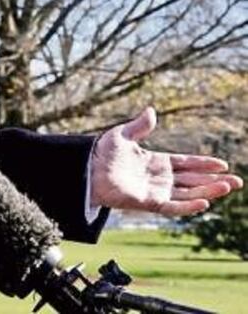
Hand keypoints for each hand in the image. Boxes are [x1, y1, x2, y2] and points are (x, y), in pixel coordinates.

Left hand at [90, 107, 243, 214]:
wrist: (85, 171)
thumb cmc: (100, 154)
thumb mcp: (122, 135)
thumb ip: (139, 126)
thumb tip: (151, 111)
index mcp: (156, 162)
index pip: (187, 164)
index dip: (204, 164)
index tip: (223, 164)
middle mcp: (160, 179)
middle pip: (193, 181)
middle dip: (215, 181)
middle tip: (237, 181)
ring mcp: (156, 191)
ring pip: (188, 194)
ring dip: (208, 192)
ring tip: (228, 187)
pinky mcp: (148, 203)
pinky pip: (173, 207)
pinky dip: (188, 206)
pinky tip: (205, 202)